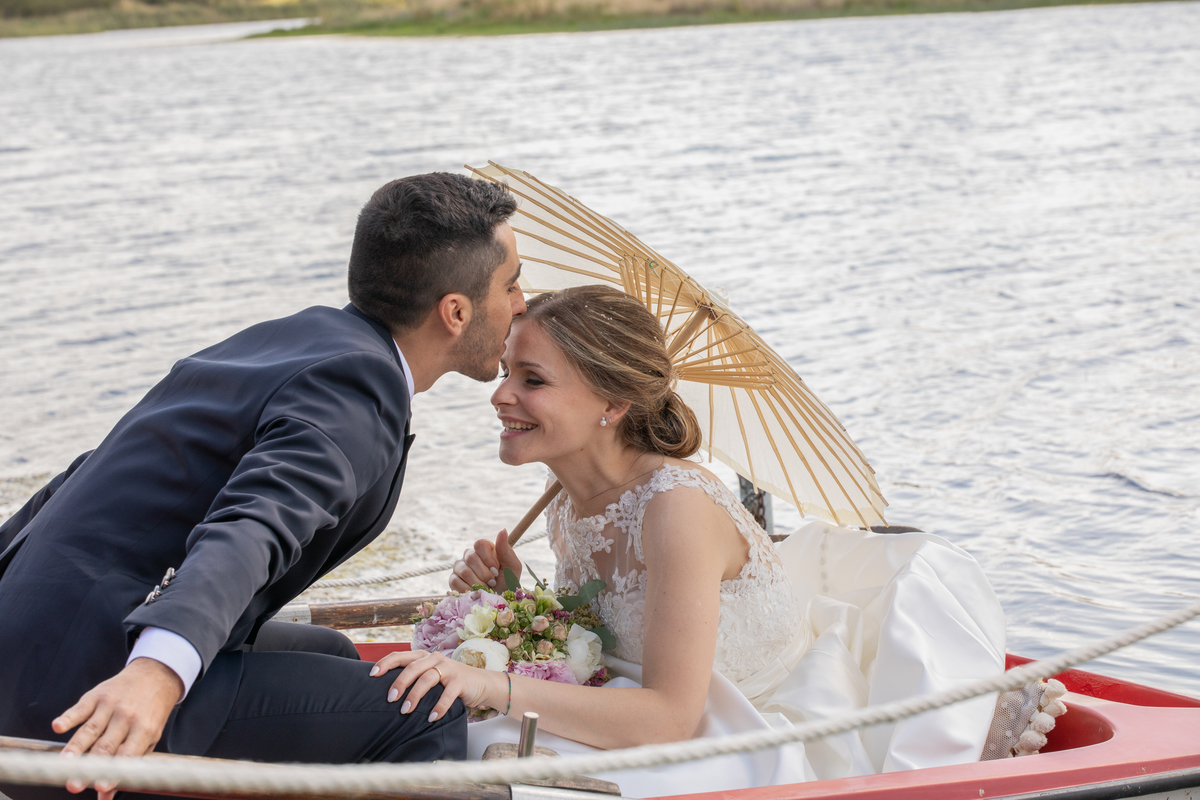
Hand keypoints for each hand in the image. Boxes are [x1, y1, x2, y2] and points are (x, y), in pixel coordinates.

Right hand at [53, 657, 182, 799]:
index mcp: (144, 730)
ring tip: (63, 763)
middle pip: (104, 746)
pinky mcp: (97, 695)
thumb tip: (104, 798)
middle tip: (74, 785)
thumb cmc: (150, 715)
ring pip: (90, 729)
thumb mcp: (149, 739)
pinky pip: (80, 708)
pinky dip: (69, 717)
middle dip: (89, 766)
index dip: (113, 771)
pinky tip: (58, 727)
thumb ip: (128, 766)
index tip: (101, 787)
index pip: (126, 755)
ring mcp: (111, 705)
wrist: (155, 675)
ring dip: (75, 747)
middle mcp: (127, 718)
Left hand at [369, 651, 501, 721]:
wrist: (480, 683)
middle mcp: (435, 659)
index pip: (401, 656)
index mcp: (424, 657)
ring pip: (427, 679)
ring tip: (406, 711)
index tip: (372, 675)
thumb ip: (414, 679)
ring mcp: (449, 668)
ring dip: (415, 695)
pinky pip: (447, 694)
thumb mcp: (430, 677)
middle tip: (390, 699)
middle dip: (399, 683)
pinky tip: (431, 718)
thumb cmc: (449, 682)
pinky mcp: (460, 680)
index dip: (385, 663)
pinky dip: (438, 707)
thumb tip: (386, 693)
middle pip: (412, 667)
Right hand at [450, 529, 521, 591]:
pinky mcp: (453, 580)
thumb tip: (503, 530)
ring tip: (486, 588)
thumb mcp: (512, 566)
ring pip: (463, 570)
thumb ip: (506, 549)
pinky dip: (467, 589)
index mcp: (485, 549)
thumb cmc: (508, 582)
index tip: (496, 569)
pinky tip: (475, 592)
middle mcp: (470, 556)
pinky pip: (455, 581)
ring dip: (478, 583)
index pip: (479, 544)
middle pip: (471, 557)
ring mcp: (460, 567)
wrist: (500, 602)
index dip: (487, 558)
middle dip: (484, 573)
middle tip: (493, 581)